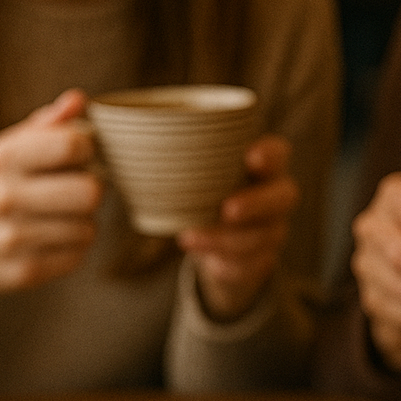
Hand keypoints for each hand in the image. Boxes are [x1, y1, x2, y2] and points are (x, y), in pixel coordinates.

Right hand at [0, 89, 102, 329]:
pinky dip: (73, 247)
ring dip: (83, 221)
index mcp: (2, 159)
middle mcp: (4, 198)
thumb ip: (46, 125)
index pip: (73, 145)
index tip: (78, 155)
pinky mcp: (23, 271)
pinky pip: (78, 256)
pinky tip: (52, 238)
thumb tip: (79, 100)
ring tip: (60, 215)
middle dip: (91, 189)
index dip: (88, 149)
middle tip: (76, 188)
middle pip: (91, 192)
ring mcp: (12, 239)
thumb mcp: (6, 150)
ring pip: (89, 227)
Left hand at [177, 135, 297, 321]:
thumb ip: (177, 157)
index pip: (278, 153)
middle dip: (256, 203)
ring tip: (188, 238)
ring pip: (262, 236)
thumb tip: (117, 136)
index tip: (250, 156)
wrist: (216, 247)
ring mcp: (273, 230)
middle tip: (228, 209)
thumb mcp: (195, 175)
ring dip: (225, 238)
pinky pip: (250, 265)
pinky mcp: (261, 261)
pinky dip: (223, 261)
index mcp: (264, 166)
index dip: (270, 155)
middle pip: (283, 196)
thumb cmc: (204, 195)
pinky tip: (202, 257)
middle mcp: (275, 195)